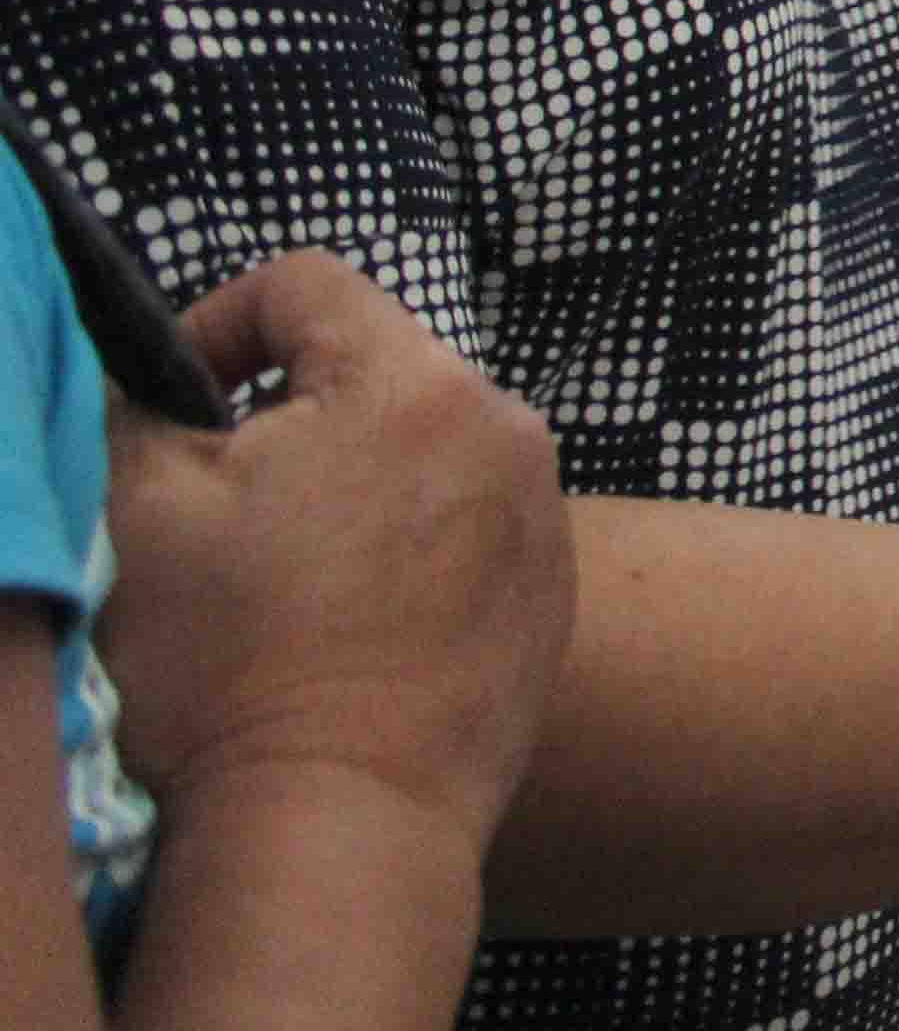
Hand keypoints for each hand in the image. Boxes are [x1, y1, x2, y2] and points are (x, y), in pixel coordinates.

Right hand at [97, 251, 570, 850]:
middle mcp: (507, 427)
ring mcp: (545, 511)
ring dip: (347, 486)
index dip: (215, 326)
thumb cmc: (235, 665)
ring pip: (419, 450)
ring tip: (284, 580)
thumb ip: (142, 405)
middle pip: (372, 370)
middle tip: (221, 509)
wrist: (341, 821)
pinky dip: (403, 551)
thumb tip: (157, 380)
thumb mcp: (139, 507)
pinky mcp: (553, 590)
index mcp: (415, 383)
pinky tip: (348, 626)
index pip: (305, 284)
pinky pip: (465, 526)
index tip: (172, 406)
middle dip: (286, 418)